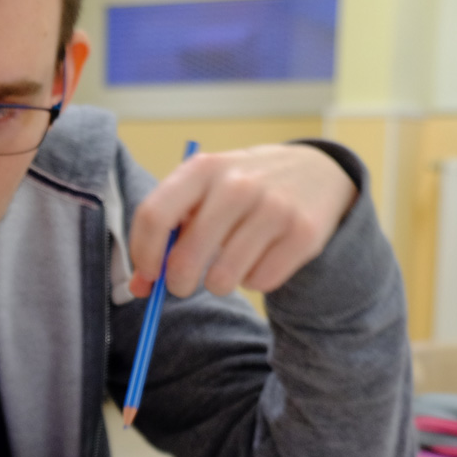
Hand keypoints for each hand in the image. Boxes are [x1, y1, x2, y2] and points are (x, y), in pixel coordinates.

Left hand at [128, 144, 356, 297]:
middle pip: (184, 259)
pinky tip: (262, 256)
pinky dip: (254, 280)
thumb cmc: (243, 188)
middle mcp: (237, 185)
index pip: (153, 217)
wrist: (318, 172)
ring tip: (229, 262)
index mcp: (202, 168)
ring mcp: (273, 208)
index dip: (143, 255)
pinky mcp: (304, 234)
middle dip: (177, 284)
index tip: (148, 274)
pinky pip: (259, 283)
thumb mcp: (203, 192)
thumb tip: (139, 288)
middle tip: (182, 284)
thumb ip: (166, 232)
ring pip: (221, 280)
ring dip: (218, 283)